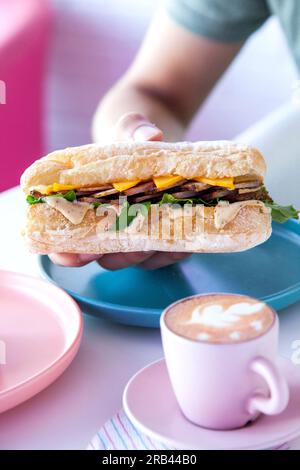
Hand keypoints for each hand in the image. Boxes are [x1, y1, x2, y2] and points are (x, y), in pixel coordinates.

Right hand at [49, 112, 190, 269]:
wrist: (154, 141)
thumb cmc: (129, 139)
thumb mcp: (128, 129)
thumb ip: (133, 129)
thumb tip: (152, 135)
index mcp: (86, 210)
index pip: (66, 245)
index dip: (67, 254)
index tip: (76, 254)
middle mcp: (110, 230)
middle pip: (107, 259)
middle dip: (120, 254)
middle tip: (133, 242)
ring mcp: (136, 238)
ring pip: (138, 260)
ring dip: (149, 253)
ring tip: (164, 237)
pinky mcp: (162, 241)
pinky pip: (166, 256)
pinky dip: (173, 251)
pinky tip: (182, 239)